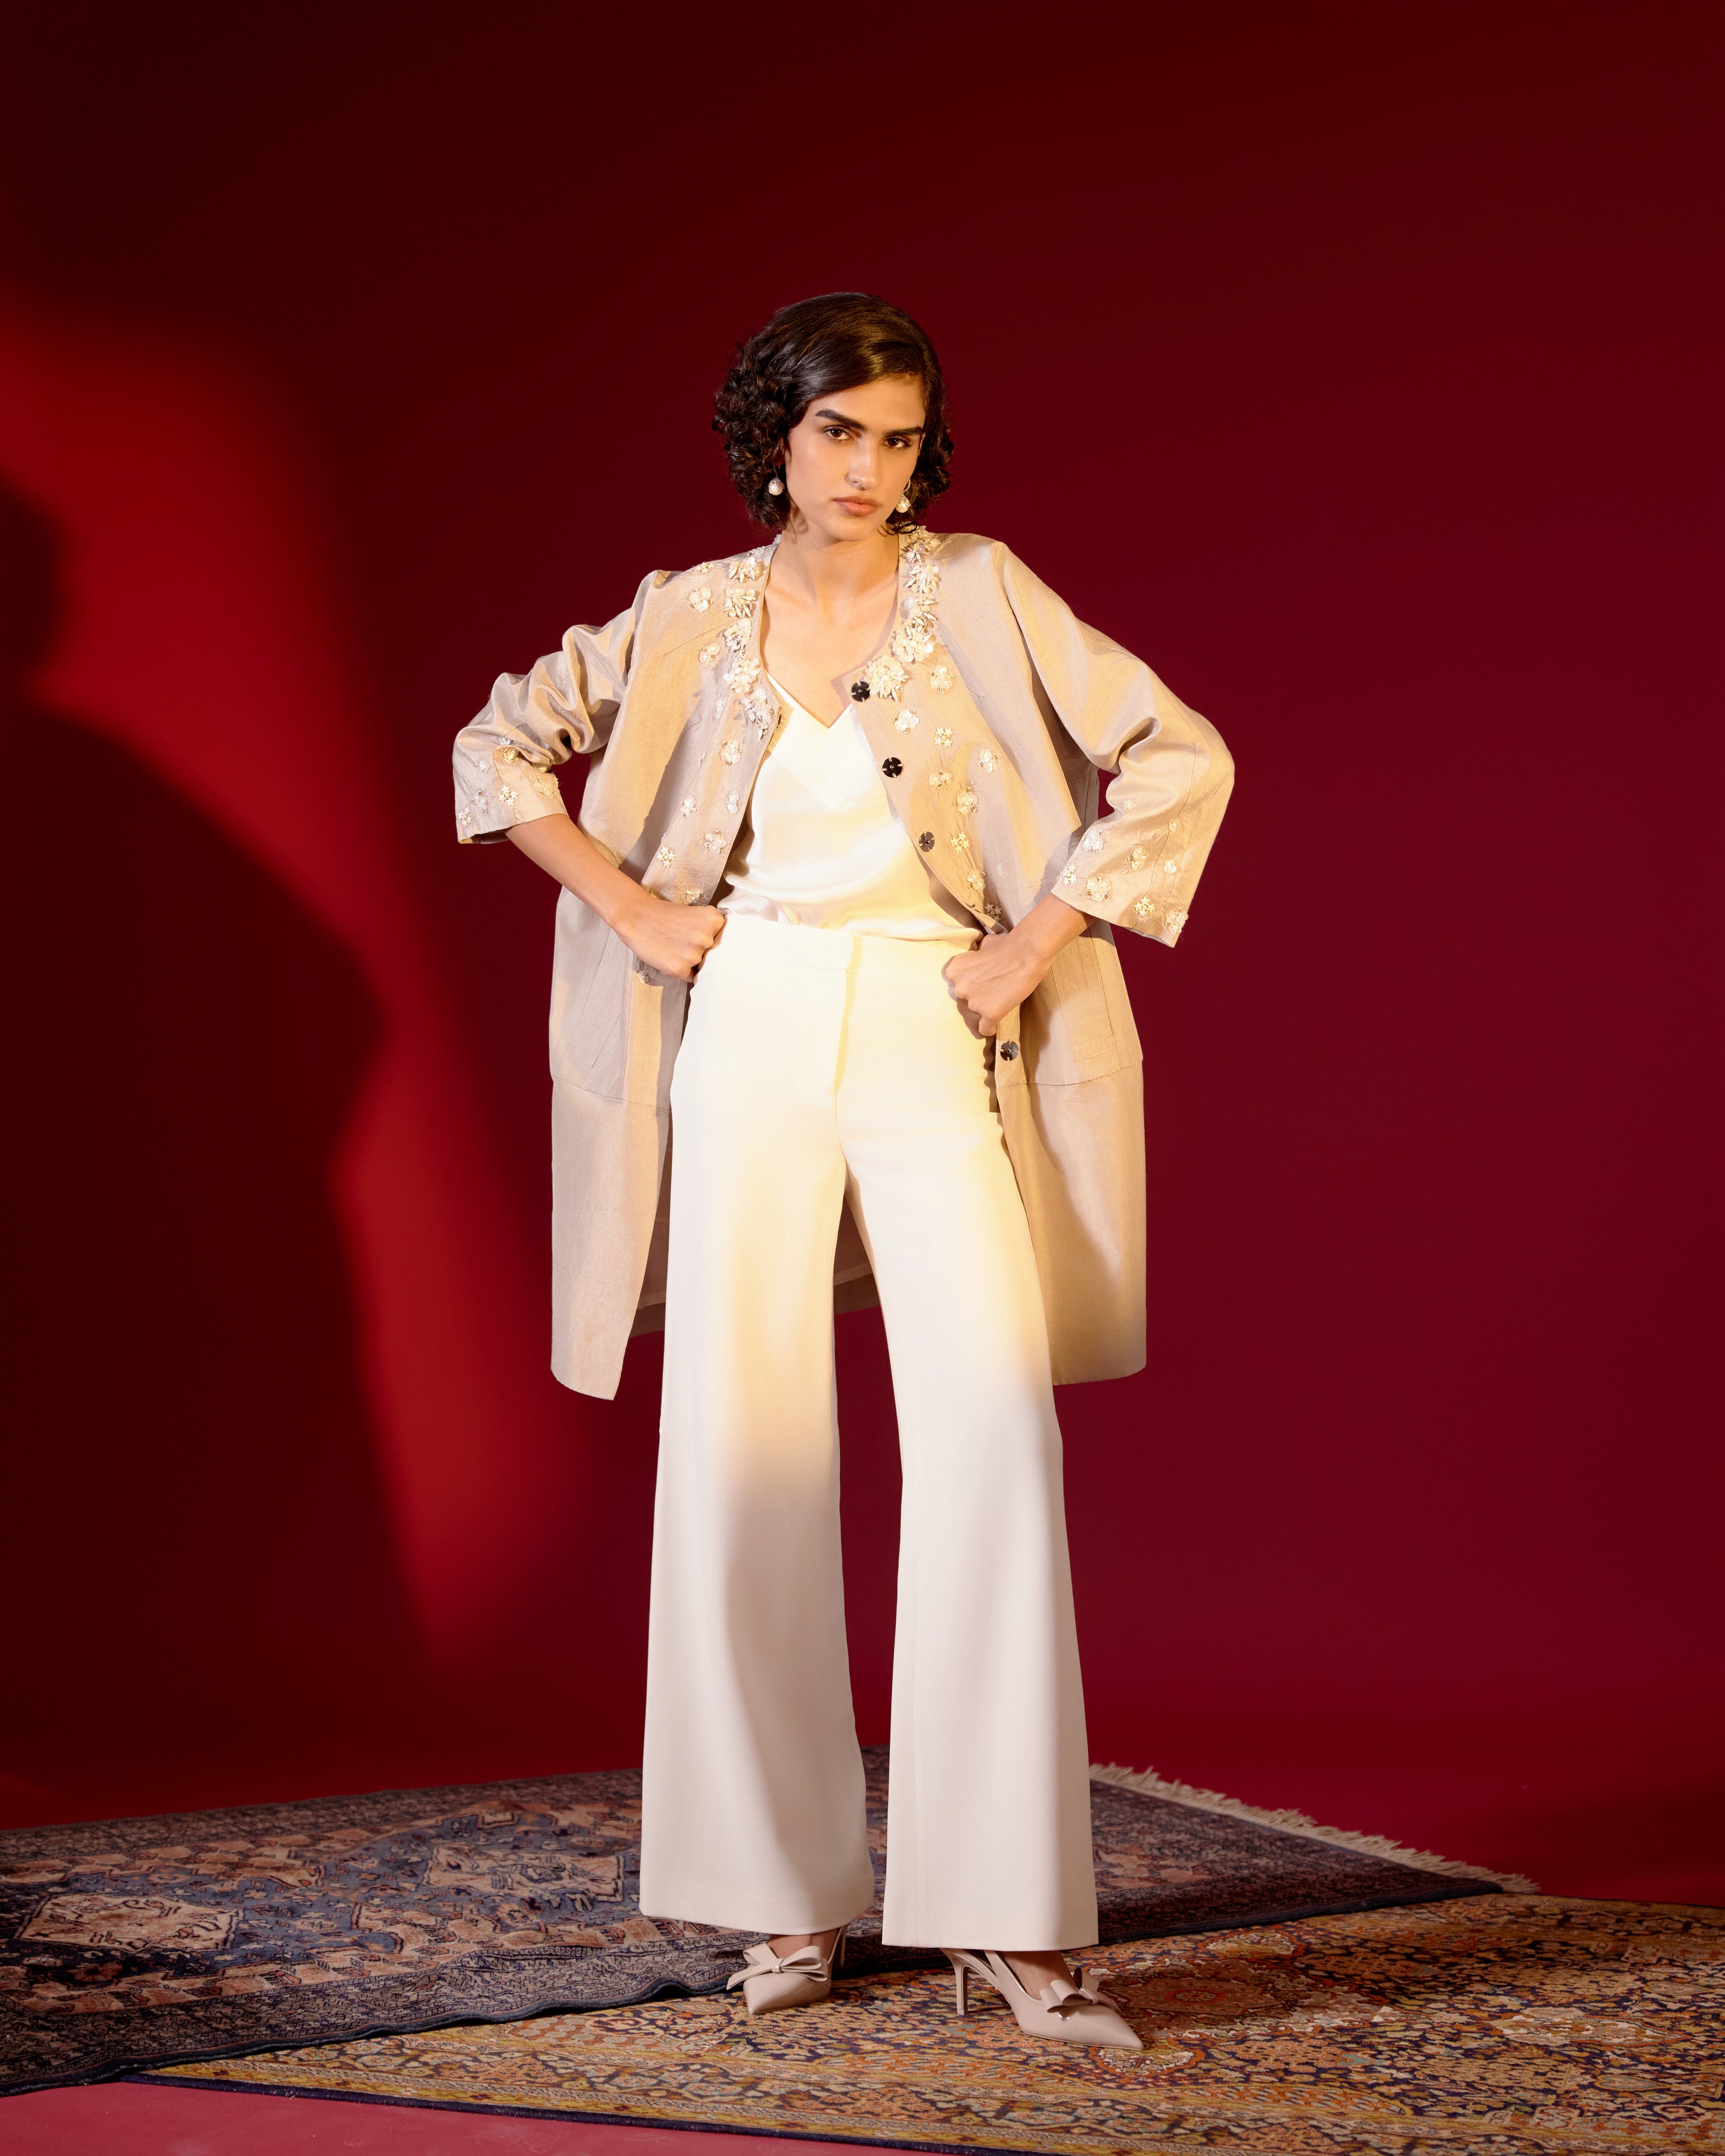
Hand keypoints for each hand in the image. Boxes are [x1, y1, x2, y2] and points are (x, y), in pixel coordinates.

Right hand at [617, 891, 725, 981]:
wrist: (636, 917)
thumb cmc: (664, 915)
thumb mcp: (696, 915)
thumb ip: (711, 931)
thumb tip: (724, 956)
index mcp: (715, 920)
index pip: (725, 940)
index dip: (711, 941)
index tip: (698, 937)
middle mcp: (708, 938)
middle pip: (714, 955)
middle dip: (701, 952)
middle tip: (682, 941)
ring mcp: (694, 955)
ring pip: (701, 966)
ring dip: (690, 961)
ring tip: (673, 947)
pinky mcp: (679, 969)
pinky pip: (689, 976)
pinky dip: (681, 970)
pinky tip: (669, 956)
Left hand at [941, 895, 1087, 1035]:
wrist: (1026, 953)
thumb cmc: (1006, 945)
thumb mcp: (982, 946)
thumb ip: (975, 956)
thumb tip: (978, 955)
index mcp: (954, 970)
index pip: (956, 983)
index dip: (969, 982)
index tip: (980, 981)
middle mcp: (960, 988)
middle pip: (964, 999)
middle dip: (976, 995)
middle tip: (993, 989)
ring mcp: (974, 1003)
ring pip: (975, 1012)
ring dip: (985, 1008)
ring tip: (1000, 1001)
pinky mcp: (990, 1014)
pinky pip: (984, 1029)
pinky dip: (989, 1029)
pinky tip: (994, 1027)